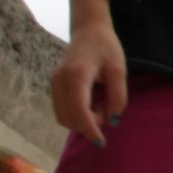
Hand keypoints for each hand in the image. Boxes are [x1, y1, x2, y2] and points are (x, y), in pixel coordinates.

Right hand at [51, 21, 126, 145]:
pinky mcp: (54, 86)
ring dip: (81, 122)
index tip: (102, 142)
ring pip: (62, 117)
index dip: (90, 130)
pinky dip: (76, 116)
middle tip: (107, 111)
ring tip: (100, 107)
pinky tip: (90, 105)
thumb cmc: (106, 48)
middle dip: (88, 125)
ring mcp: (54, 83)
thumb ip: (117, 97)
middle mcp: (60, 80)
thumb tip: (112, 120)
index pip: (79, 111)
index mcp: (76, 75)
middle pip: (68, 118)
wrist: (88, 30)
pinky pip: (61, 110)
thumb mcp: (119, 71)